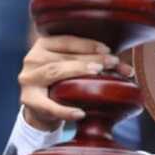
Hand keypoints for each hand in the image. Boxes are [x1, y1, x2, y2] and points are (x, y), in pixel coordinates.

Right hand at [19, 36, 133, 130]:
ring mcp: (28, 79)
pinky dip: (64, 110)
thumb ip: (94, 61)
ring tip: (98, 74)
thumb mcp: (74, 66)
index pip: (67, 40)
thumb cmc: (64, 81)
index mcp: (44, 44)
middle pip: (64, 56)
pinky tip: (80, 113)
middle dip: (90, 58)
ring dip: (77, 71)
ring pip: (54, 71)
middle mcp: (32, 58)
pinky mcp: (28, 99)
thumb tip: (126, 68)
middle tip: (113, 62)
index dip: (88, 44)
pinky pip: (48, 105)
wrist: (41, 107)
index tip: (108, 49)